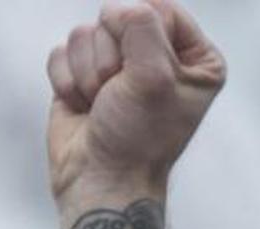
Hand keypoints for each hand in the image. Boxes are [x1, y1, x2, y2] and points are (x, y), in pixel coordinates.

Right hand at [46, 0, 225, 209]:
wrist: (102, 180)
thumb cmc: (137, 138)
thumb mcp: (155, 74)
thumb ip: (142, 24)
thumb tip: (114, 11)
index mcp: (196, 61)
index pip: (162, 9)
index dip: (143, 37)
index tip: (146, 77)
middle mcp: (159, 59)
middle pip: (119, 17)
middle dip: (111, 58)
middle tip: (119, 95)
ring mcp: (119, 67)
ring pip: (86, 33)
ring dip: (89, 74)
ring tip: (103, 106)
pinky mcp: (83, 77)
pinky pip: (63, 52)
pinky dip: (68, 82)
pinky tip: (83, 109)